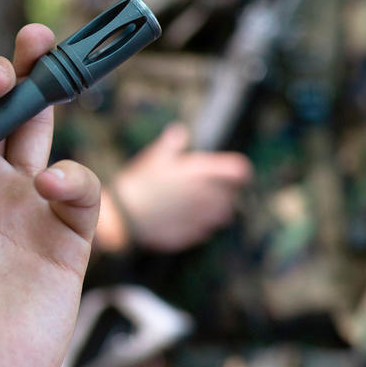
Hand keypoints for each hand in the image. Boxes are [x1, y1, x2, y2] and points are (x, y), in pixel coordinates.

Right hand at [96, 123, 251, 252]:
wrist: (125, 215)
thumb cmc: (140, 183)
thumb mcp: (155, 156)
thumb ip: (173, 143)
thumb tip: (180, 131)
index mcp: (201, 173)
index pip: (240, 171)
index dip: (237, 171)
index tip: (231, 173)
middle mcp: (207, 196)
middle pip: (232, 195)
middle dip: (224, 191)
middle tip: (204, 188)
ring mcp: (202, 218)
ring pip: (224, 215)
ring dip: (216, 210)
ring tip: (196, 205)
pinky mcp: (193, 235)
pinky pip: (207, 230)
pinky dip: (201, 225)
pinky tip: (183, 219)